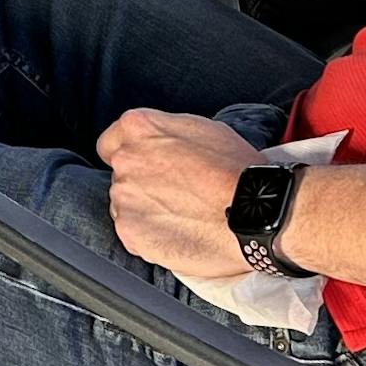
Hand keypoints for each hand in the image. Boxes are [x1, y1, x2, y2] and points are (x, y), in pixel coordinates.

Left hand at [96, 108, 262, 287]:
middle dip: (142, 186)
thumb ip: (168, 134)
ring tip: (183, 217)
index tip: (147, 167)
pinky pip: (133, 235)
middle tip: (177, 195)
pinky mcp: (130, 232)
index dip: (131, 156)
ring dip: (146, 212)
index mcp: (139, 128)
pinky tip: (180, 234)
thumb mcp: (203, 129)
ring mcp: (124, 198)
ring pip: (126, 207)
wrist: (255, 212)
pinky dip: (151, 238)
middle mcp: (125, 160)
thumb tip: (160, 143)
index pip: (110, 143)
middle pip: (121, 177)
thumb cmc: (238, 169)